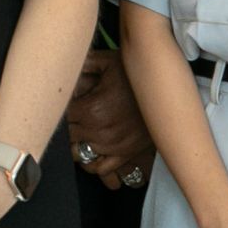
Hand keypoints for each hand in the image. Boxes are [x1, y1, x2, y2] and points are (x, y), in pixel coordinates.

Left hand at [65, 48, 152, 186]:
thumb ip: (84, 62)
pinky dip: (91, 162)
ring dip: (75, 144)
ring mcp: (111, 147)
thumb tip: (65, 58)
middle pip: (66, 136)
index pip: (60, 115)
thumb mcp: (110, 61)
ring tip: (78, 132)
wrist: (169, 94)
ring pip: (78, 155)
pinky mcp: (124, 156)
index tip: (61, 102)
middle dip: (66, 125)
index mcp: (91, 109)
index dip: (58, 107)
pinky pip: (99, 169)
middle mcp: (98, 132)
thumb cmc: (138, 76)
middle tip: (71, 114)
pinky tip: (90, 150)